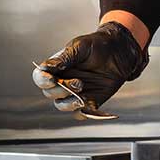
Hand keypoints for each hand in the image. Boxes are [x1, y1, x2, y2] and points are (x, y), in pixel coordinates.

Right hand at [33, 21, 148, 118]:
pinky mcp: (89, 102)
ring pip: (62, 106)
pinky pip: (81, 114)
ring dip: (69, 104)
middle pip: (50, 94)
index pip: (40, 78)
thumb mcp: (79, 47)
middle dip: (61, 91)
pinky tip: (91, 106)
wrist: (118, 51)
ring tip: (81, 97)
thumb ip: (63, 58)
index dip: (43, 81)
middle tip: (78, 83)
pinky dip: (84, 113)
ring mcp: (75, 93)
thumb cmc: (97, 45)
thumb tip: (45, 67)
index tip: (52, 79)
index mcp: (56, 68)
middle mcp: (63, 82)